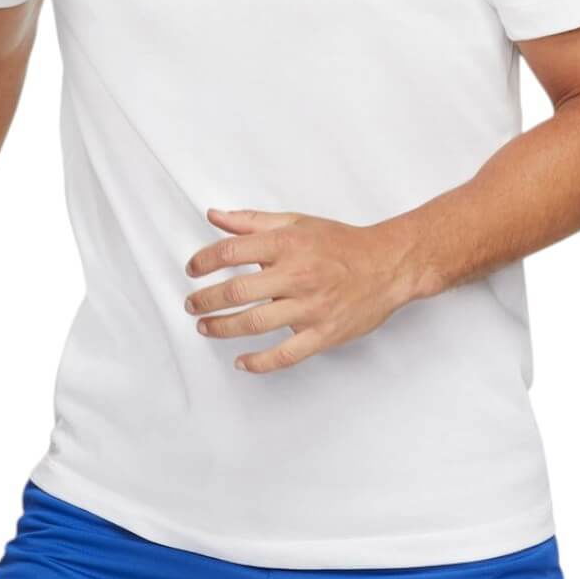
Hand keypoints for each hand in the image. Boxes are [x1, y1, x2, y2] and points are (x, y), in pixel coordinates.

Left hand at [183, 207, 413, 372]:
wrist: (388, 265)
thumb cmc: (341, 244)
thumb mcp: (296, 223)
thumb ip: (252, 222)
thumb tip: (215, 215)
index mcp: (288, 245)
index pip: (232, 252)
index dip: (204, 261)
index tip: (192, 270)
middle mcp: (297, 276)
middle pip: (236, 291)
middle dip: (205, 300)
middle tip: (191, 305)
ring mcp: (310, 308)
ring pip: (254, 323)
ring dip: (222, 328)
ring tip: (205, 327)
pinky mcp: (323, 334)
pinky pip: (285, 355)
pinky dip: (259, 362)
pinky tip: (242, 362)